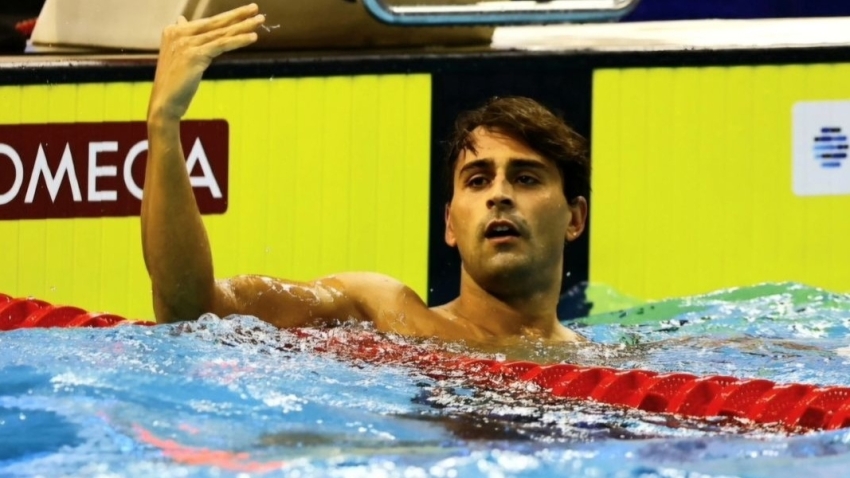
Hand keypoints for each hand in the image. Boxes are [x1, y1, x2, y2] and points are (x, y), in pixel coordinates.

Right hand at [148, 3, 264, 121]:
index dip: (228, 17)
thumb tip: (181, 20)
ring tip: (260, 20)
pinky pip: (222, 45)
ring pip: (221, 33)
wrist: (164, 103)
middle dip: (238, 15)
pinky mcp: (194, 55)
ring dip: (243, 26)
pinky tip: (253, 37)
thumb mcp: (177, 55)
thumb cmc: (174, 83)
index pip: (208, 22)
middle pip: (215, 23)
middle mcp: (178, 32)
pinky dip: (238, 40)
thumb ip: (182, 37)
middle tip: (256, 8)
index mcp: (174, 30)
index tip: (245, 12)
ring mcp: (186, 43)